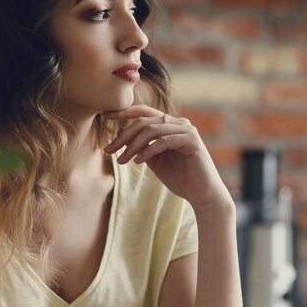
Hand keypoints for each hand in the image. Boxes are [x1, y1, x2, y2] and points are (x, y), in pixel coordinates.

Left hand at [104, 105, 230, 209]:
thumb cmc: (179, 177)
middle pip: (144, 120)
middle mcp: (179, 123)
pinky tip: (138, 162)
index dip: (124, 112)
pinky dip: (148, 151)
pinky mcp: (192, 141)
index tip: (105, 116)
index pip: (144, 112)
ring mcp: (187, 130)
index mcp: (170, 124)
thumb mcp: (153, 159)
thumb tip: (119, 133)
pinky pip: (164, 141)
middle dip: (123, 135)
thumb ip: (140, 146)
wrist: (201, 194)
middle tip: (108, 150)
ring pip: (152, 129)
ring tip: (121, 160)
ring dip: (132, 145)